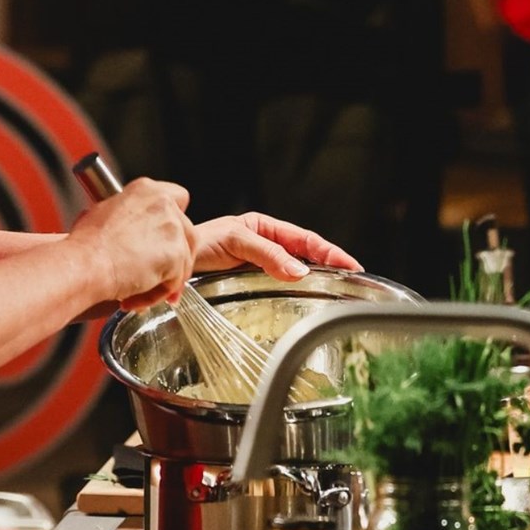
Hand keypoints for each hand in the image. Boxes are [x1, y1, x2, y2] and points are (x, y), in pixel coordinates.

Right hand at [68, 178, 195, 311]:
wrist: (85, 264)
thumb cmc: (86, 245)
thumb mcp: (103, 214)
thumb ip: (127, 217)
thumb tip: (128, 226)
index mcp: (147, 190)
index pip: (178, 198)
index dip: (174, 222)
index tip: (164, 238)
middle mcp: (164, 204)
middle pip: (188, 234)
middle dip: (176, 258)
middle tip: (157, 275)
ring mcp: (173, 229)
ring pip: (183, 261)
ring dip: (163, 280)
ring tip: (137, 291)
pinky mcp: (177, 255)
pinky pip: (174, 282)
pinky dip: (155, 294)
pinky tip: (134, 296)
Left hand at [192, 212, 361, 279]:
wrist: (175, 261)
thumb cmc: (199, 244)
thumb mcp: (235, 242)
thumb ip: (267, 254)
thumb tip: (299, 271)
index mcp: (265, 228)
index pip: (306, 240)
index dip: (331, 253)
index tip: (351, 266)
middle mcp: (265, 245)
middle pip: (306, 255)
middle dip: (330, 266)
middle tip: (354, 282)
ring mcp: (260, 265)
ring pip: (296, 272)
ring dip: (317, 281)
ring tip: (338, 292)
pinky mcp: (251, 284)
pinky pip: (281, 286)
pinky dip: (297, 292)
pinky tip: (306, 301)